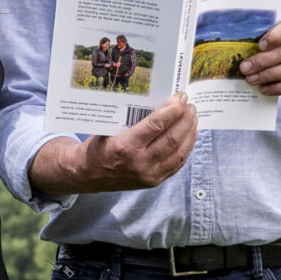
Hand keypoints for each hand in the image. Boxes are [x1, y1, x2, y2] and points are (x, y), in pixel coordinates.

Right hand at [31, 94, 197, 195]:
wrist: (88, 175)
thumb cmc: (98, 147)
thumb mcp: (109, 129)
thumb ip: (133, 119)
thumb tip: (160, 101)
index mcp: (125, 146)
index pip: (156, 125)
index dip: (173, 109)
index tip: (181, 97)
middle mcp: (139, 163)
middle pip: (172, 138)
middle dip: (185, 119)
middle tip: (190, 105)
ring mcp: (148, 175)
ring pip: (179, 152)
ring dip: (190, 132)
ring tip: (193, 117)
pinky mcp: (154, 182)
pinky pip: (177, 164)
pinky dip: (187, 148)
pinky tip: (189, 135)